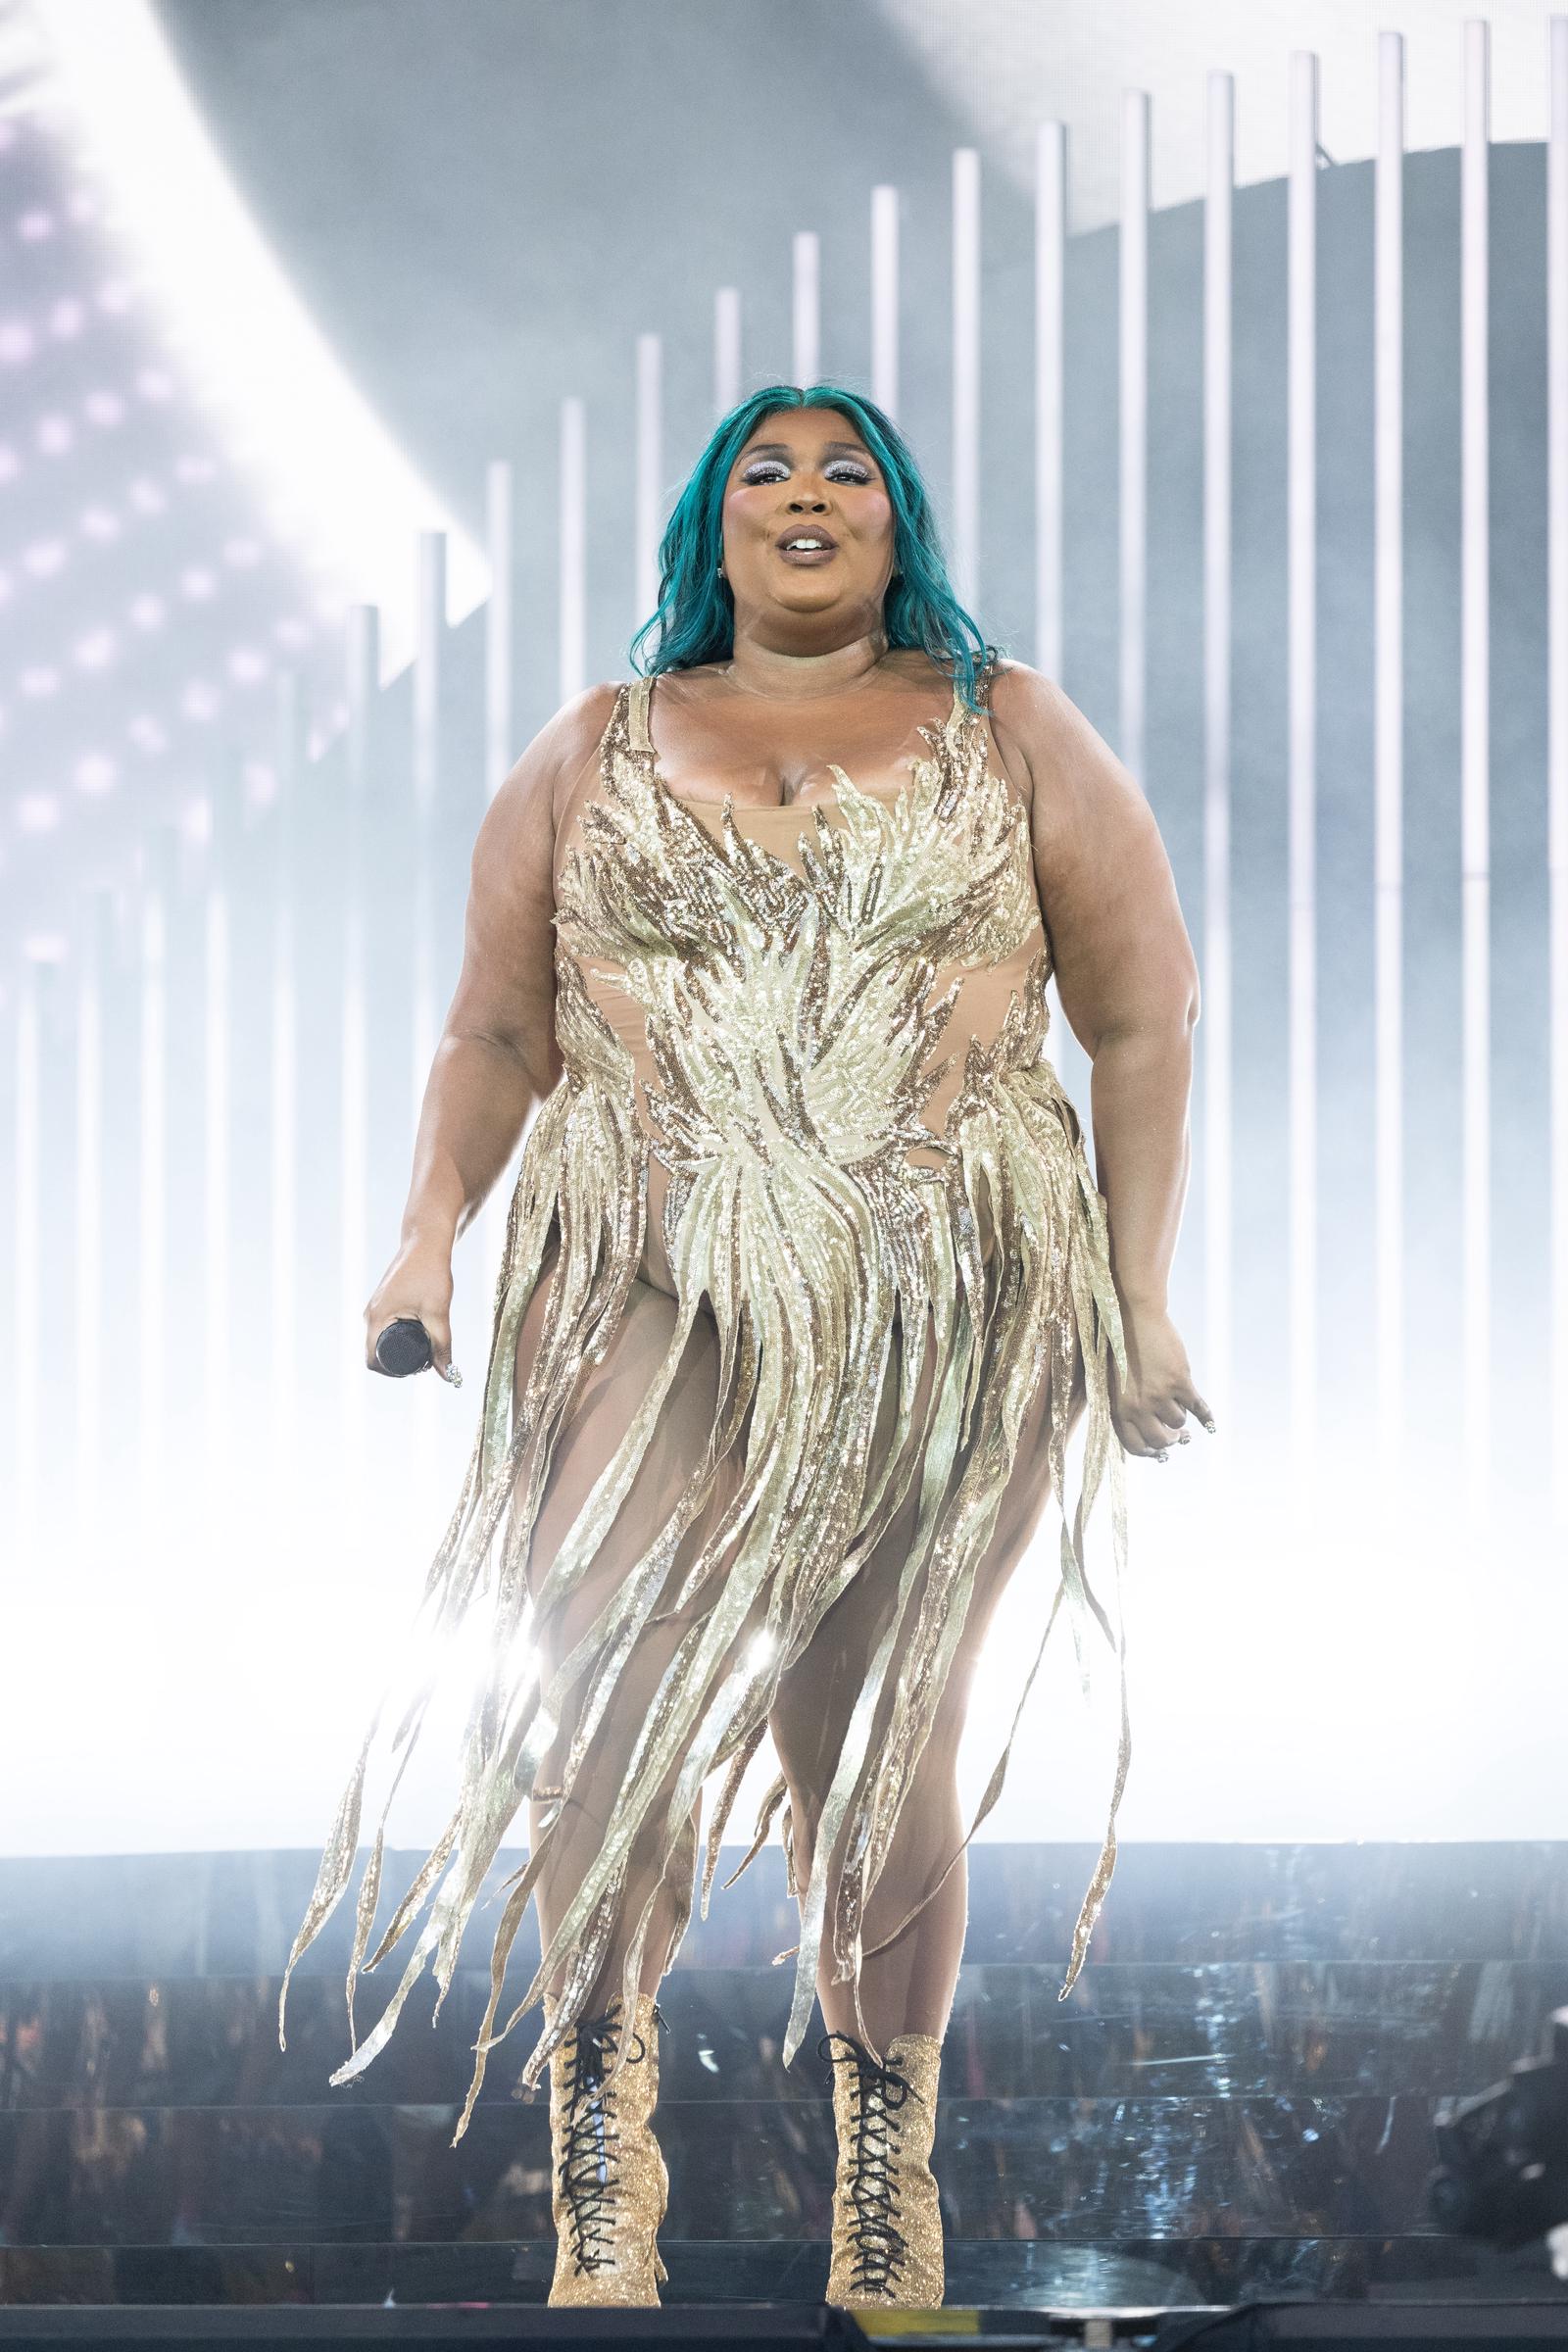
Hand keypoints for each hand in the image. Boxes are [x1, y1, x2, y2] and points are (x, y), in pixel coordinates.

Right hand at [363, 1237, 460, 1383]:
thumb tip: (449, 1376)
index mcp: (377, 1318)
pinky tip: (419, 1336)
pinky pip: (385, 1328)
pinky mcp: (384, 1302)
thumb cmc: (431, 1273)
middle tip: (425, 1362)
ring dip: (399, 1349)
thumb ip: (443, 1346)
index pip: (372, 1361)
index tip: (415, 1370)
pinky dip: (399, 1336)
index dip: (392, 1373)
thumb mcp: (438, 1313)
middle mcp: (370, 1314)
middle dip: (398, 1363)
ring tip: (425, 1349)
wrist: (426, 1242)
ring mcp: (375, 1307)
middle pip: (376, 1352)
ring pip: (382, 1340)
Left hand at [1106, 1300, 1214, 1459]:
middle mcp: (1138, 1406)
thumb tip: (1155, 1435)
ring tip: (1178, 1406)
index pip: (1134, 1446)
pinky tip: (1210, 1422)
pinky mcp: (1179, 1382)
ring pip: (1179, 1422)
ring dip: (1181, 1418)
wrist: (1133, 1318)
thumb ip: (1128, 1408)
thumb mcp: (1115, 1384)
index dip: (1149, 1452)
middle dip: (1170, 1439)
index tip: (1159, 1451)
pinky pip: (1197, 1408)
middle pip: (1160, 1440)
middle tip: (1177, 1434)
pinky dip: (1206, 1416)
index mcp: (1118, 1408)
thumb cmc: (1121, 1349)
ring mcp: (1160, 1395)